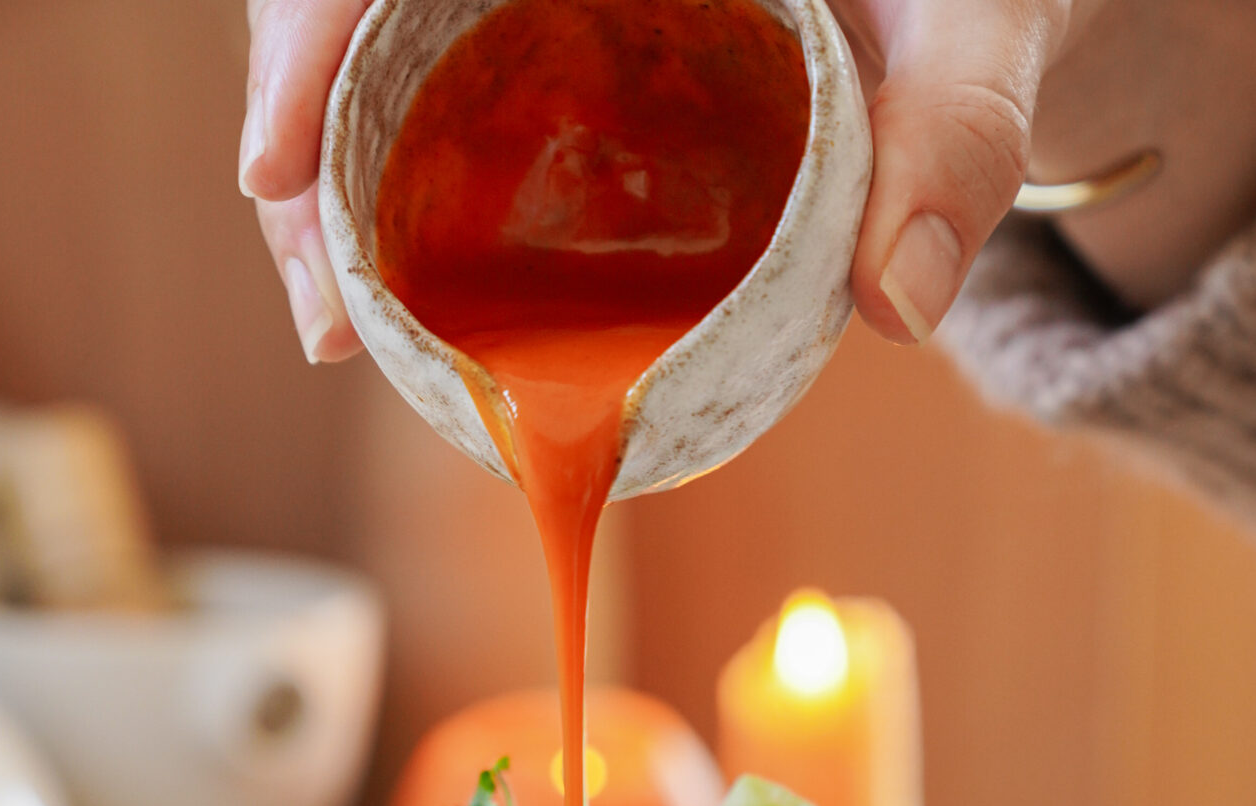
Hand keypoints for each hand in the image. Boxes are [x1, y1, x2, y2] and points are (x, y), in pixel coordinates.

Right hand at [238, 0, 1083, 360]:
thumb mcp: (982, 23)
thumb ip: (963, 133)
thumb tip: (898, 302)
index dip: (311, 24)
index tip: (273, 158)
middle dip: (299, 130)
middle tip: (321, 313)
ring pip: (369, 41)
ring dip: (324, 177)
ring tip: (337, 324)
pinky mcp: (522, 22)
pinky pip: (417, 83)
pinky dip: (378, 180)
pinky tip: (381, 286)